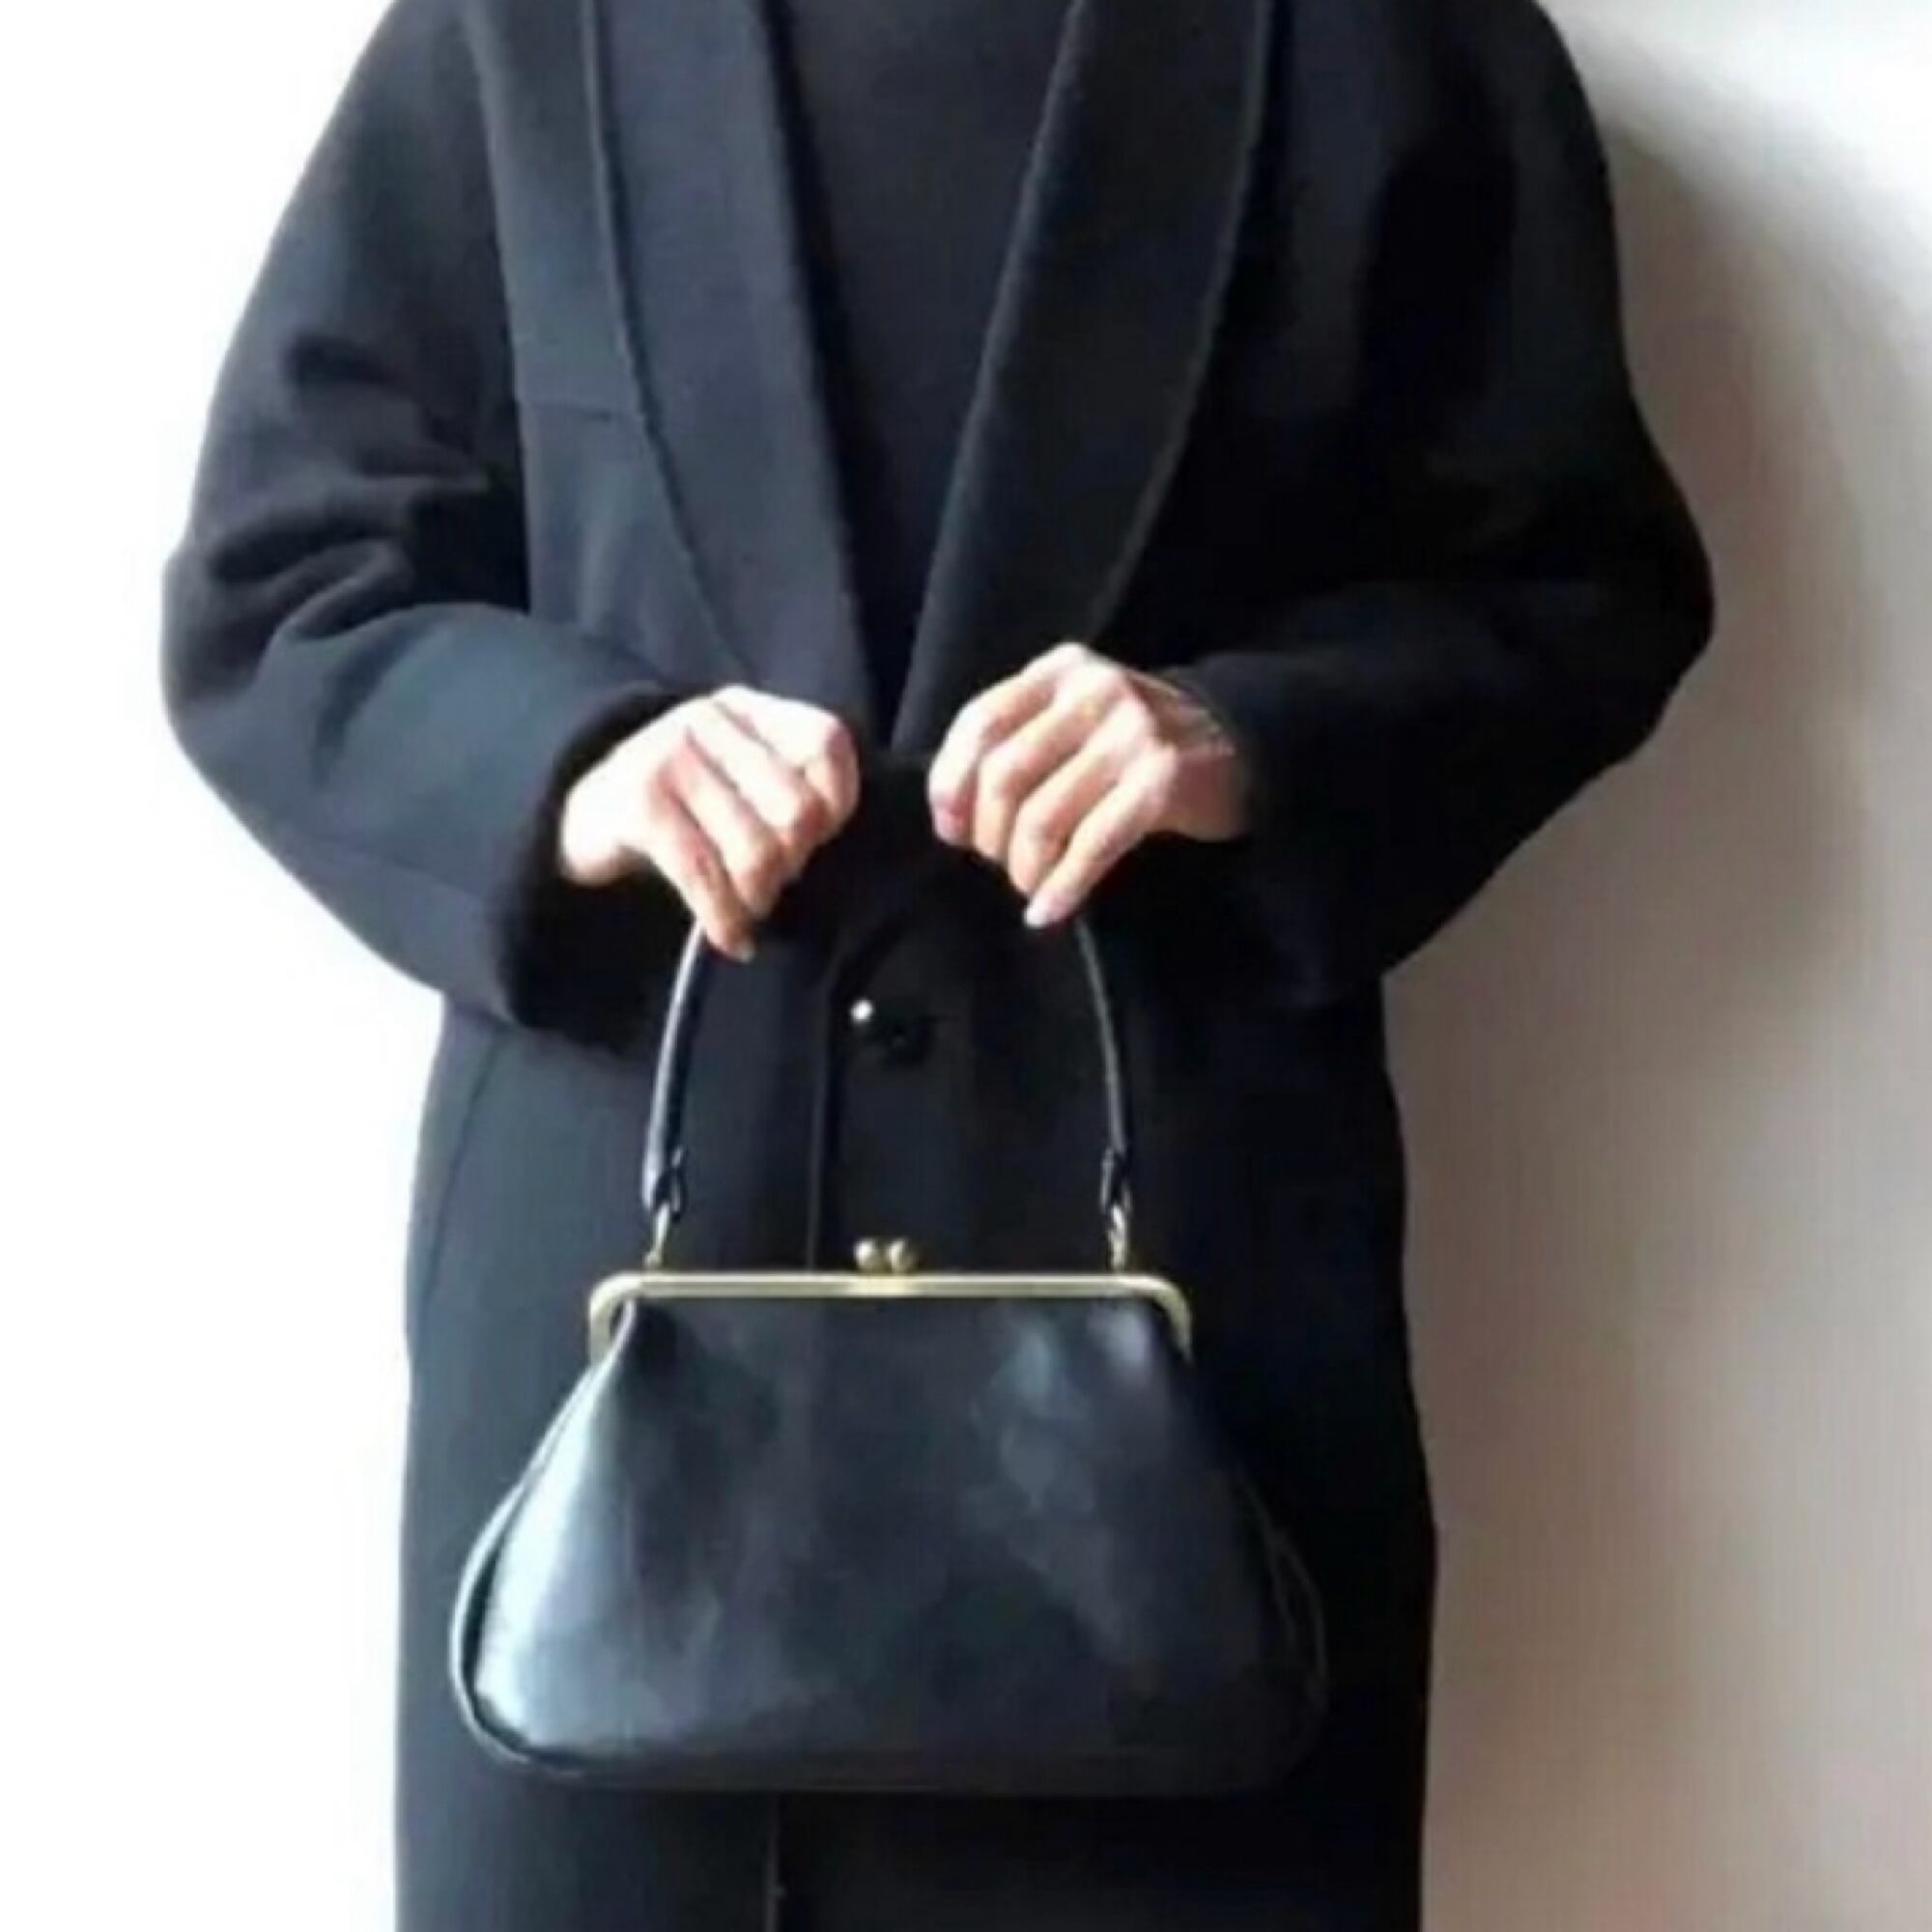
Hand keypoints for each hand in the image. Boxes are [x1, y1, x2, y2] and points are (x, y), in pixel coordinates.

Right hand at [557, 686, 859, 960]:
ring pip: (756, 852)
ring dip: (758, 898)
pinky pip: (706, 876)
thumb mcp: (739, 781)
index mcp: (748, 710)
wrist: (583, 815)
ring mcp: (669, 755)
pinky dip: (725, 921)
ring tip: (748, 907)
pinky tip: (730, 937)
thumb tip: (828, 839)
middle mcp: (709, 721)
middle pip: (797, 810)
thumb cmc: (683, 809)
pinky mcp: (640, 802)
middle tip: (771, 881)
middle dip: (792, 862)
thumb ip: (790, 790)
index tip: (817, 838)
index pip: (826, 743)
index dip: (836, 804)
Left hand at [927, 640, 1248, 926]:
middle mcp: (1093, 692)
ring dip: (1025, 867)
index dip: (952, 783)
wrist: (1237, 741)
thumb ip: (1019, 740)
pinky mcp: (1162, 781)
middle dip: (989, 834)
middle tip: (999, 863)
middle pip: (1005, 775)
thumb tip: (952, 812)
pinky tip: (1048, 911)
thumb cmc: (1135, 740)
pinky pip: (1092, 845)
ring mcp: (1131, 734)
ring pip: (1043, 816)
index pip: (980, 723)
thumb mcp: (1076, 715)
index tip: (950, 829)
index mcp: (1060, 670)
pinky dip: (1063, 887)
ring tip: (1030, 886)